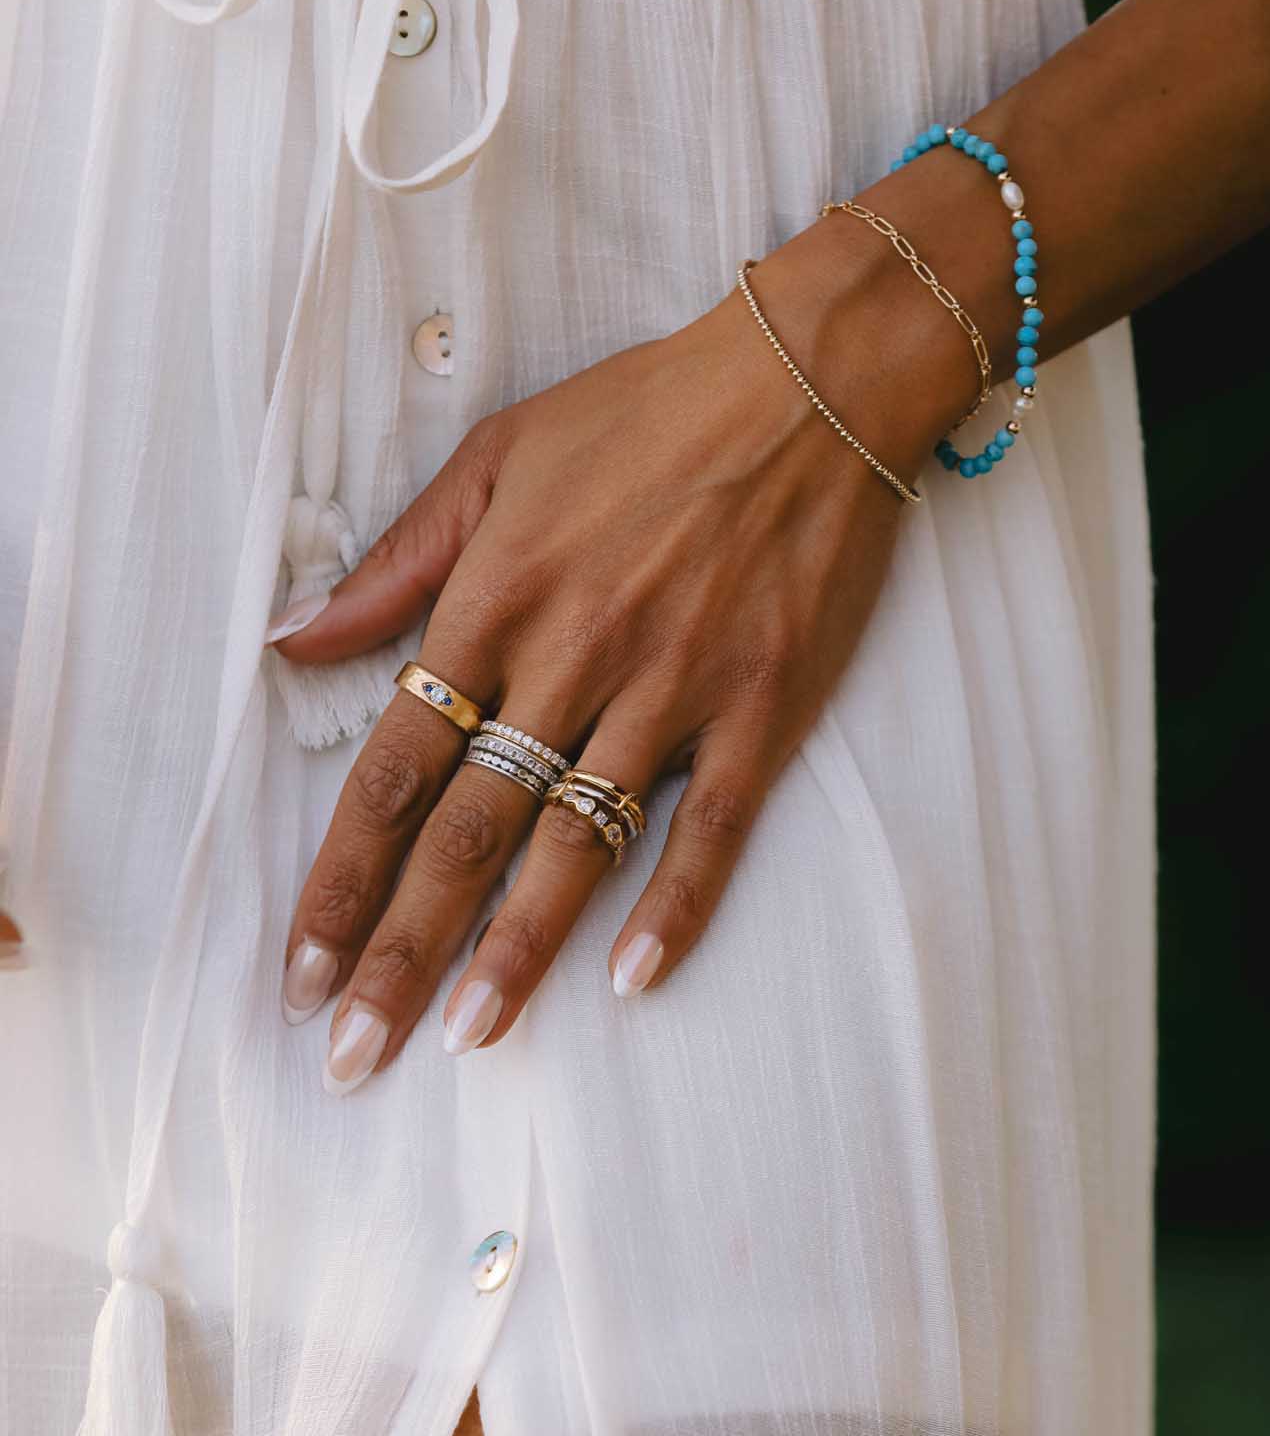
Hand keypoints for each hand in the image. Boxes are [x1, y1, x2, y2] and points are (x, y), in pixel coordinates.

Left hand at [273, 232, 955, 1088]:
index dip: (342, 876)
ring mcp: (674, 689)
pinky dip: (678, 906)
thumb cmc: (646, 410)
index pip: (397, 766)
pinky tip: (635, 980)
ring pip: (578, 846)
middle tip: (352, 1053)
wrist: (811, 382)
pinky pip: (714, 827)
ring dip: (517, 952)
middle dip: (401, 952)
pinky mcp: (763, 706)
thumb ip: (397, 560)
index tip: (301, 965)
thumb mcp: (496, 455)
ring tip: (466, 1039)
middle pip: (469, 832)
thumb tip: (294, 638)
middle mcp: (575, 657)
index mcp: (497, 598)